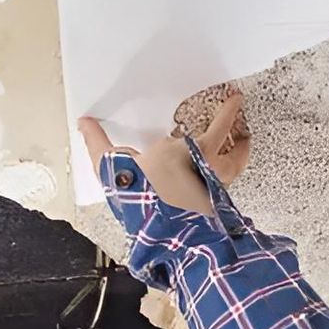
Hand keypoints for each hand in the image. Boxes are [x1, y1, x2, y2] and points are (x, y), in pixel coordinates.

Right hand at [78, 89, 250, 215]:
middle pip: (237, 150)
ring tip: (241, 151)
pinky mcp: (210, 208)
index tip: (236, 99)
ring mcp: (212, 191)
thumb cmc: (136, 195)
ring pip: (236, 170)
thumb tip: (84, 122)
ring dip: (241, 158)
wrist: (152, 229)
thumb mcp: (109, 164)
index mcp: (189, 152)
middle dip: (240, 139)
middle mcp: (208, 170)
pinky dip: (228, 182)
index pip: (219, 127)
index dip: (229, 112)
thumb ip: (97, 141)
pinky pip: (226, 189)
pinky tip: (221, 184)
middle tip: (244, 130)